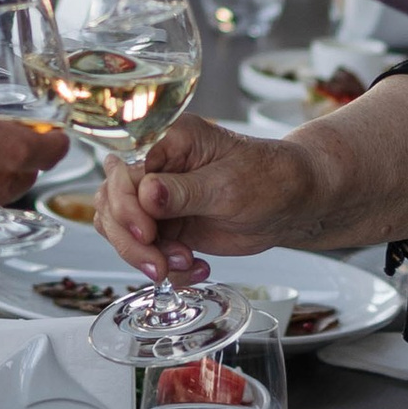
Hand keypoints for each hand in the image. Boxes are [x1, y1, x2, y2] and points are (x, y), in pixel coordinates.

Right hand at [97, 116, 329, 280]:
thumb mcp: (229, 185)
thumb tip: (146, 194)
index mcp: (167, 140)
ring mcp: (159, 198)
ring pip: (122, 230)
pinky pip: (147, 250)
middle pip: (112, 203)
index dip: (126, 206)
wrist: (294, 202)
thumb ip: (185, 191)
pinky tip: (196, 267)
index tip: (147, 232)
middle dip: (131, 240)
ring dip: (147, 257)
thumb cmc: (271, 177)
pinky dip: (167, 268)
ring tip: (185, 263)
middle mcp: (157, 166)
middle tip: (160, 264)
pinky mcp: (168, 224)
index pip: (122, 172)